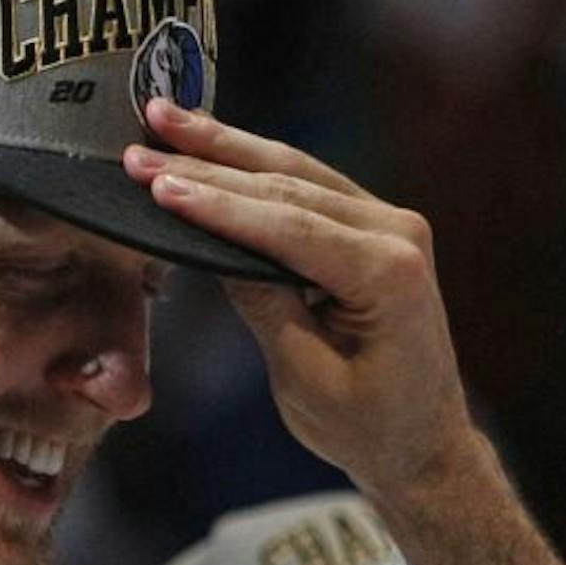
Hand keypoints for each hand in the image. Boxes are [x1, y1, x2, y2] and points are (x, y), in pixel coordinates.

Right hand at [123, 100, 480, 497]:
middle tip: (142, 144)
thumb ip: (264, 306)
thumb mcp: (304, 378)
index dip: (218, 205)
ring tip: (165, 120)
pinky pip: (310, 187)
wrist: (423, 444)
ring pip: (297, 173)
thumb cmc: (368, 427)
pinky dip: (258, 167)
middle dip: (209, 164)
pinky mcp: (377, 227)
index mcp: (388, 274)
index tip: (157, 184)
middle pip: (289, 187)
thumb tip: (209, 246)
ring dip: (227, 148)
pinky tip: (213, 143)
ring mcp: (392, 224)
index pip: (288, 226)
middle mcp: (398, 234)